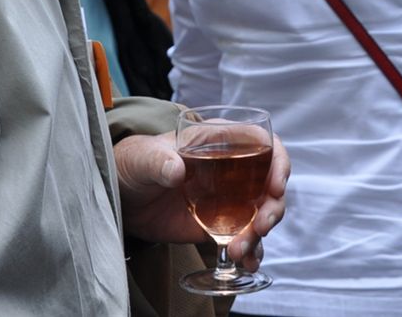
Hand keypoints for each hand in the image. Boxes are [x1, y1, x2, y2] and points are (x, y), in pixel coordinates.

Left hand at [113, 131, 289, 266]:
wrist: (124, 196)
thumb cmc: (135, 163)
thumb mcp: (143, 158)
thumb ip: (159, 161)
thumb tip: (177, 170)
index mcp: (220, 139)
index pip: (263, 143)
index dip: (277, 162)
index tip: (276, 186)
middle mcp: (233, 167)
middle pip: (270, 183)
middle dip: (272, 207)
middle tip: (260, 227)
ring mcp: (230, 197)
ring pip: (261, 212)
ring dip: (260, 232)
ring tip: (241, 250)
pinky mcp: (220, 223)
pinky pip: (245, 235)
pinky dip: (251, 250)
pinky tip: (247, 262)